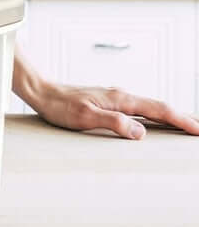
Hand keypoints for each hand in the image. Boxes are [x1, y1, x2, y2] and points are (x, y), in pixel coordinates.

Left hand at [31, 82, 198, 139]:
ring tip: (183, 125)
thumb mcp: (86, 117)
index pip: (159, 110)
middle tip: (198, 128)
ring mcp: (115, 98)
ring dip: (169, 116)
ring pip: (150, 107)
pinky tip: (151, 121)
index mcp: (121, 99)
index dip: (180, 120)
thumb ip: (114, 123)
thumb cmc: (60, 106)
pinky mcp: (107, 102)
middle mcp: (122, 96)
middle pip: (159, 107)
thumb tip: (140, 133)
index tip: (197, 129)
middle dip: (182, 117)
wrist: (43, 93)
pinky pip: (138, 109)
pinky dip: (152, 115)